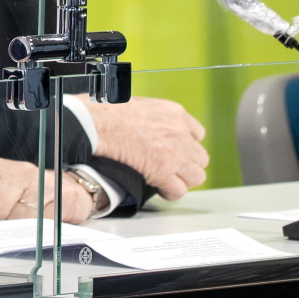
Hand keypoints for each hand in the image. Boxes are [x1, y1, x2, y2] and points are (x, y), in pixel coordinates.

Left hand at [0, 159, 93, 225]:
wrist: (64, 190)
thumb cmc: (24, 195)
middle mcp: (17, 171)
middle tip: (7, 219)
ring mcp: (40, 182)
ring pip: (17, 217)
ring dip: (19, 227)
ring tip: (24, 221)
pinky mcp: (61, 195)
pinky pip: (41, 222)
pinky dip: (38, 229)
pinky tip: (40, 222)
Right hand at [74, 94, 209, 200]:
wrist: (98, 123)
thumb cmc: (109, 111)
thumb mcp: (143, 105)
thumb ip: (156, 118)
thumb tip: (152, 128)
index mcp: (176, 113)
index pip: (198, 134)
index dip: (187, 145)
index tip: (176, 150)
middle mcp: (180, 133)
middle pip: (201, 158)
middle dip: (187, 164)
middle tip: (171, 168)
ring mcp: (174, 154)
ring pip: (197, 177)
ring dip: (182, 180)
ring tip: (167, 179)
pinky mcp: (163, 172)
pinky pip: (179, 191)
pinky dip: (170, 192)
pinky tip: (160, 188)